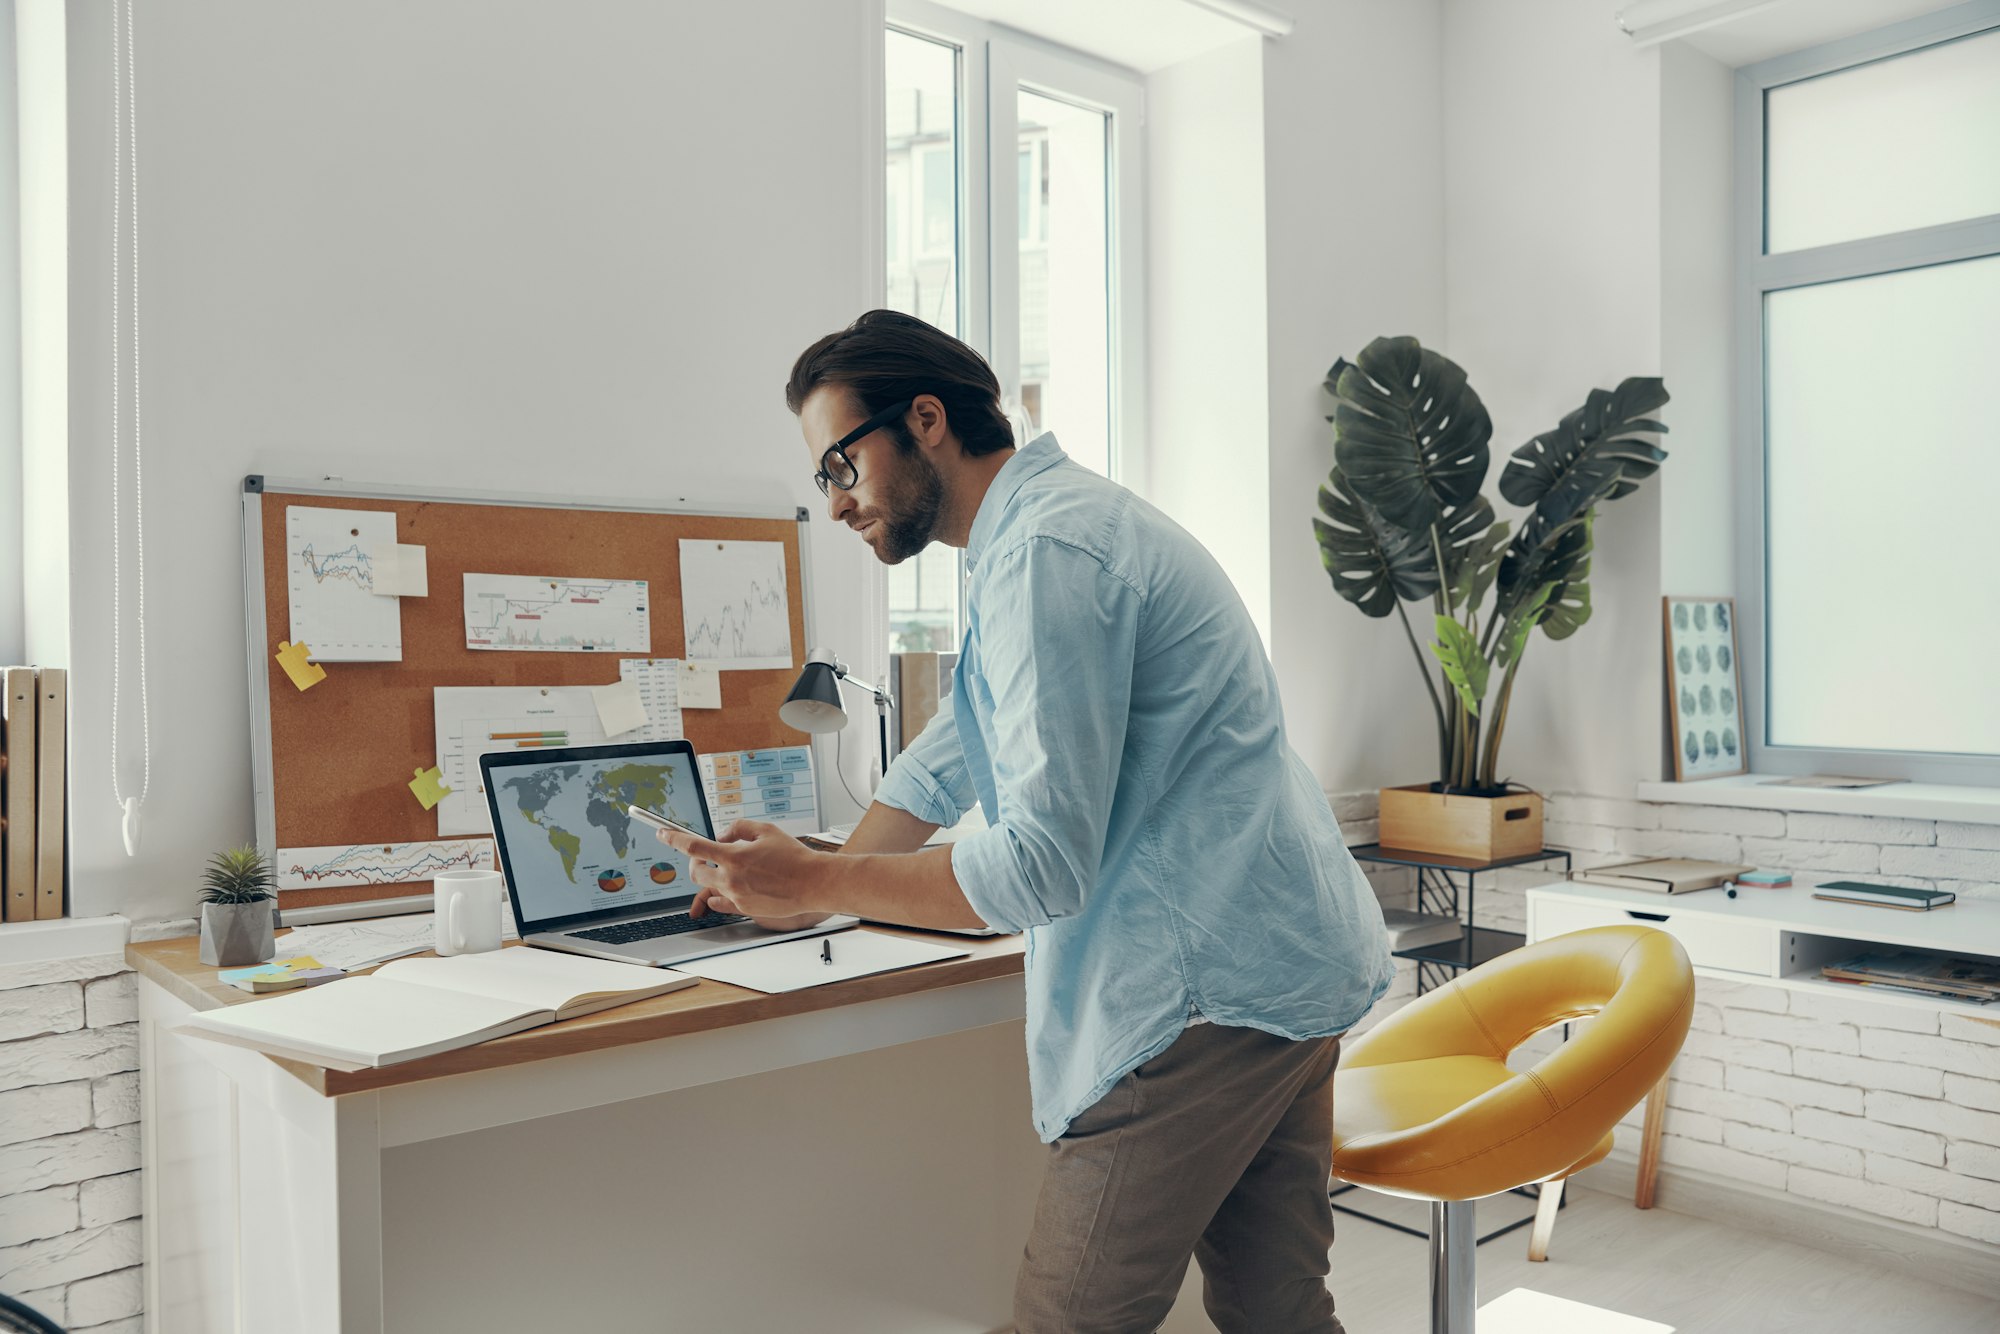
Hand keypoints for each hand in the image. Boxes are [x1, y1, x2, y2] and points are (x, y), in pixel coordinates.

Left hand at [657, 819, 836, 931]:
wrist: (813, 883)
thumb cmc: (793, 856)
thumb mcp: (766, 830)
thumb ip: (738, 828)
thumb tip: (721, 836)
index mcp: (735, 855)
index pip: (693, 846)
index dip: (673, 839)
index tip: (662, 834)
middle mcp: (732, 878)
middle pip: (695, 872)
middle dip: (695, 862)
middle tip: (705, 856)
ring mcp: (737, 896)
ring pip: (708, 887)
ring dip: (712, 876)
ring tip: (729, 869)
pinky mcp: (744, 909)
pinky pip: (721, 902)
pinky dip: (722, 892)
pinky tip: (733, 885)